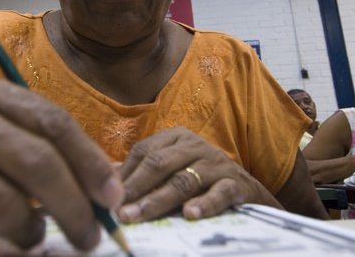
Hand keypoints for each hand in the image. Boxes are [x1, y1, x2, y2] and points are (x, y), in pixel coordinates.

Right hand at [0, 75, 122, 255]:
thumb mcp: (8, 136)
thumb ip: (54, 153)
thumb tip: (111, 193)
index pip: (53, 123)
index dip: (91, 163)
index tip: (112, 199)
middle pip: (35, 163)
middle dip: (73, 208)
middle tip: (89, 238)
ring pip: (6, 208)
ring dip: (30, 232)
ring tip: (30, 232)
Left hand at [117, 127, 278, 222]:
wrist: (248, 191)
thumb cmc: (201, 180)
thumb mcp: (174, 169)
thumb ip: (145, 172)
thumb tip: (109, 178)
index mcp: (176, 138)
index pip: (144, 151)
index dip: (124, 175)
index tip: (106, 197)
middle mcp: (195, 146)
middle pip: (159, 164)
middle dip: (136, 188)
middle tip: (118, 211)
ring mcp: (216, 163)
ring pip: (184, 180)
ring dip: (159, 200)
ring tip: (140, 215)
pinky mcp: (236, 184)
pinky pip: (219, 193)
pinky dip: (204, 204)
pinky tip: (188, 215)